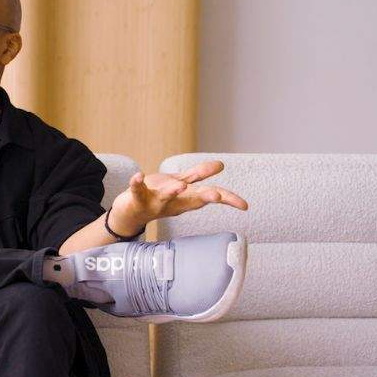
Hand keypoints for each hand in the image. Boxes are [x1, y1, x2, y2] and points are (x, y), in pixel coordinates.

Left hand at [110, 160, 248, 230]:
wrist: (131, 212)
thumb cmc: (160, 197)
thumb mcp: (182, 185)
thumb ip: (200, 175)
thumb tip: (221, 164)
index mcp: (187, 199)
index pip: (211, 197)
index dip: (228, 200)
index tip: (244, 205)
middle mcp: (175, 202)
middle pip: (192, 199)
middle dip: (204, 197)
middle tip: (216, 196)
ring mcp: (156, 201)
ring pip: (166, 196)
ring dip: (172, 192)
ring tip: (179, 185)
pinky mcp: (138, 197)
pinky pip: (137, 190)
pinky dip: (137, 183)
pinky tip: (138, 176)